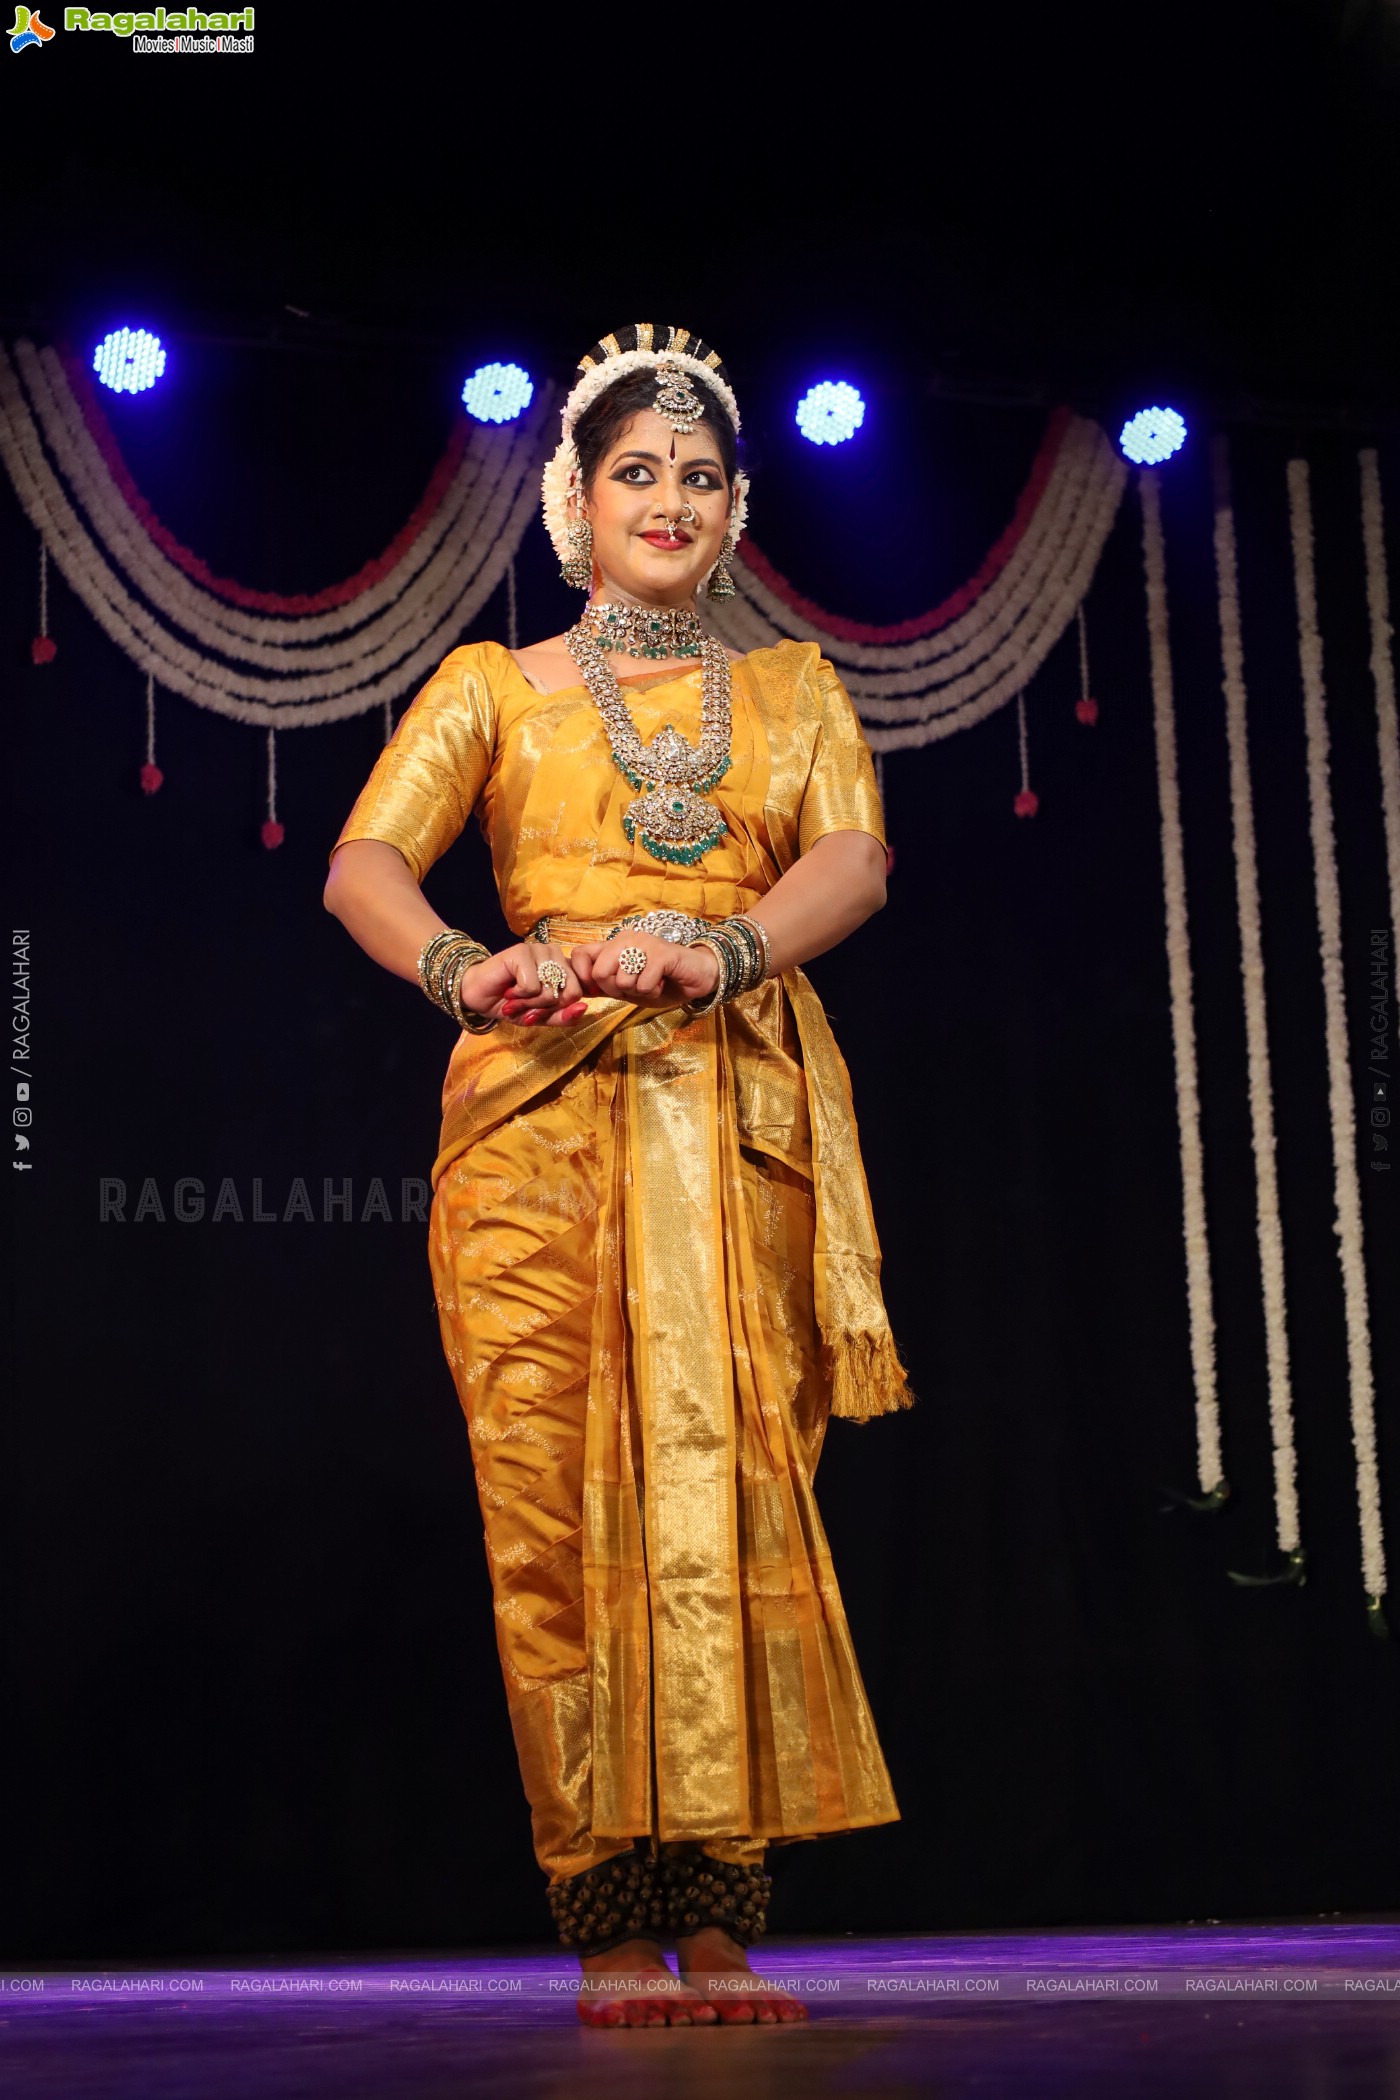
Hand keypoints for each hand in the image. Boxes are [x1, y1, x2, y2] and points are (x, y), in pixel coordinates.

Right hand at [458, 941, 587, 1027]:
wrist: (478, 997)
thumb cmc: (512, 1004)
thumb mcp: (542, 1017)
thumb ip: (564, 1016)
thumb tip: (583, 1008)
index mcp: (564, 966)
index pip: (578, 993)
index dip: (558, 1009)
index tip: (539, 1008)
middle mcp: (554, 954)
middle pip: (568, 993)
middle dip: (544, 1008)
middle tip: (526, 1005)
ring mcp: (538, 950)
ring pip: (550, 990)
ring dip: (530, 1003)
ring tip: (516, 997)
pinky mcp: (521, 952)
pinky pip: (532, 986)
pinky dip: (519, 996)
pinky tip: (509, 989)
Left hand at [570, 935, 720, 1008]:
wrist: (696, 978)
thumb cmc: (661, 982)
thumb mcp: (627, 987)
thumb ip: (602, 985)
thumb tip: (575, 990)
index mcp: (614, 945)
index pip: (581, 954)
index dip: (583, 976)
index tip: (598, 989)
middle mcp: (626, 938)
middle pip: (599, 972)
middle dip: (615, 990)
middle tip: (635, 987)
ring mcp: (644, 943)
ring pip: (622, 981)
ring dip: (638, 992)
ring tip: (652, 982)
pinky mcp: (662, 954)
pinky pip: (643, 984)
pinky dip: (653, 991)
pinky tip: (663, 982)